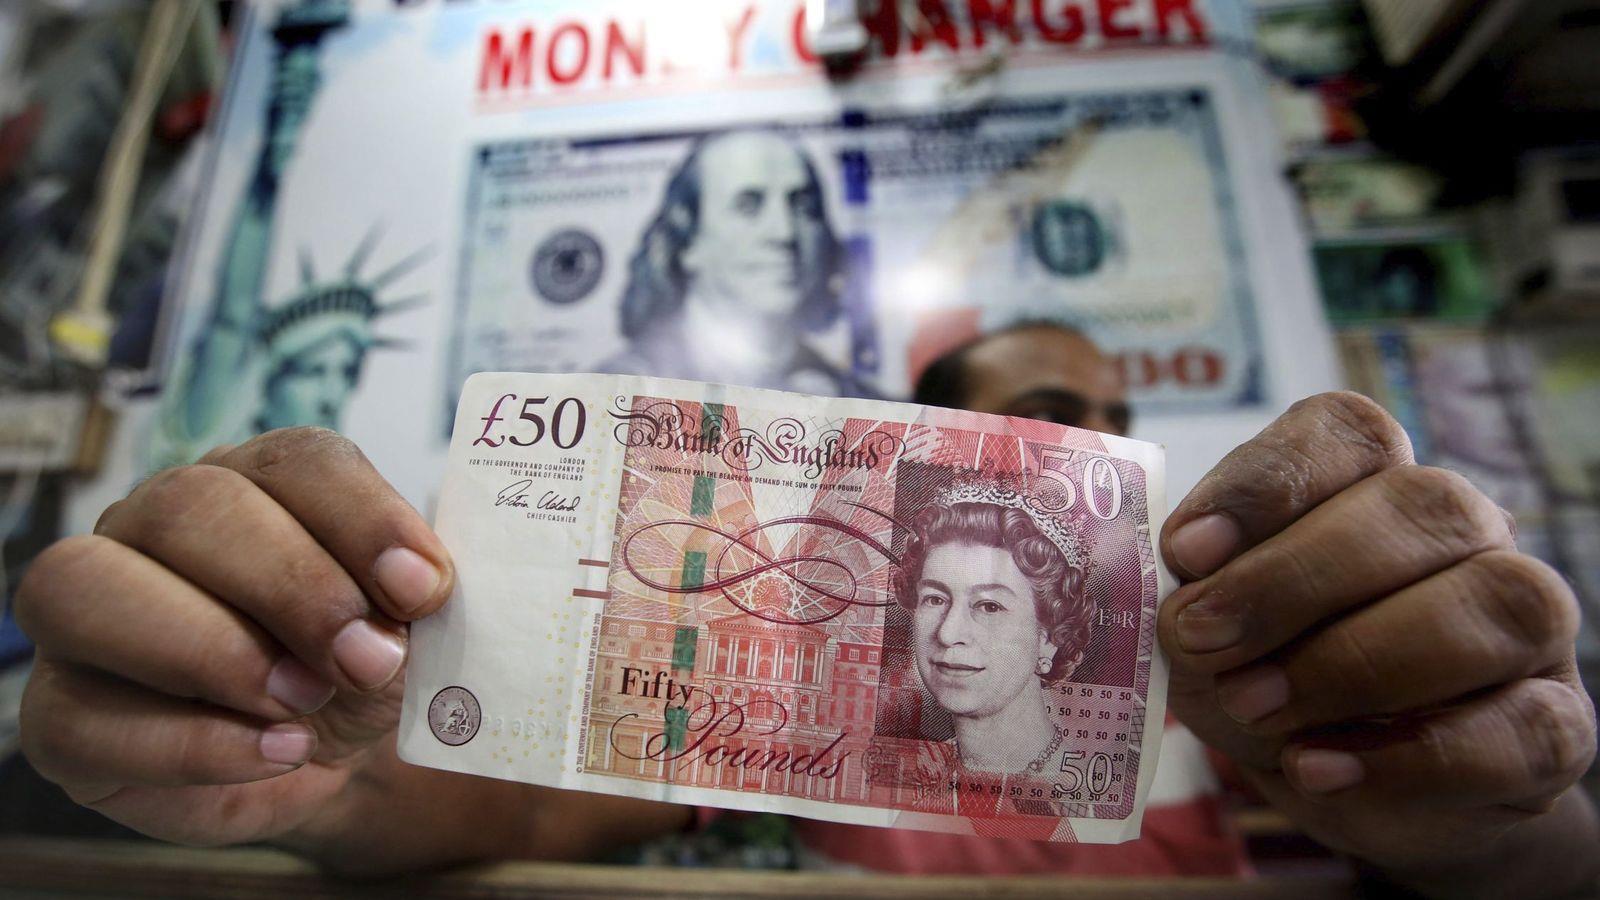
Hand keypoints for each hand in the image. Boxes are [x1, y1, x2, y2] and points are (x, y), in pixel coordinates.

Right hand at [16, 428, 453, 848]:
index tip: (422, 587)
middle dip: (291, 584)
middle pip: (190, 505)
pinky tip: (276, 753)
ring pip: (89, 585)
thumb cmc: (350, 669)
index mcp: (256, 484)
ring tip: (306, 701)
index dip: (362, 518)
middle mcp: (156, 526)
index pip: (295, 460)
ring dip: (212, 648)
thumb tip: (421, 591)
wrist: (310, 759)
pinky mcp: (60, 712)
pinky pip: (81, 714)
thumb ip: (410, 602)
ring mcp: (89, 614)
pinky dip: (192, 743)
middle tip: (367, 658)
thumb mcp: (402, 632)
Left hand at [1158, 393, 1596, 888]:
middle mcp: (1466, 532)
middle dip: (1292, 578)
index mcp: (1375, 482)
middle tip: (1202, 640)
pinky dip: (1410, 755)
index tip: (1184, 549)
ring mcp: (1527, 625)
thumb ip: (1195, 607)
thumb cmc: (1274, 682)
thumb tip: (1180, 606)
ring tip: (1255, 707)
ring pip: (1489, 603)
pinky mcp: (1557, 727)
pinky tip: (1319, 767)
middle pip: (1419, 506)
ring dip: (1353, 662)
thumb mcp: (1212, 639)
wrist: (1360, 793)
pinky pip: (1520, 725)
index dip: (1264, 483)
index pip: (1348, 433)